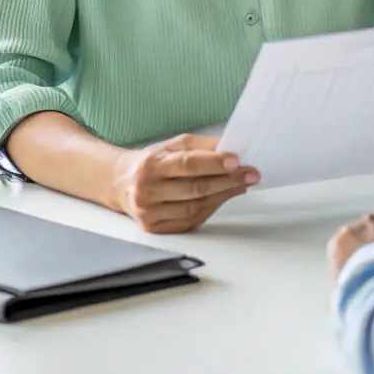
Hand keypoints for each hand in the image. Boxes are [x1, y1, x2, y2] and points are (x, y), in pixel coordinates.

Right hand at [110, 133, 259, 233]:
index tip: (237, 161)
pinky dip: (211, 209)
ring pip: (194, 207)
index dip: (214, 163)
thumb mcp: (173, 145)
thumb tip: (231, 149)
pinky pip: (189, 221)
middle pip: (195, 189)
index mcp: (151, 165)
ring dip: (223, 196)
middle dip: (227, 181)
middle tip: (250, 174)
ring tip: (242, 185)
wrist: (122, 183)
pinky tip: (224, 197)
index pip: (188, 164)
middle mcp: (147, 191)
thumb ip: (202, 146)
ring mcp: (150, 213)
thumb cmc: (154, 161)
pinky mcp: (155, 229)